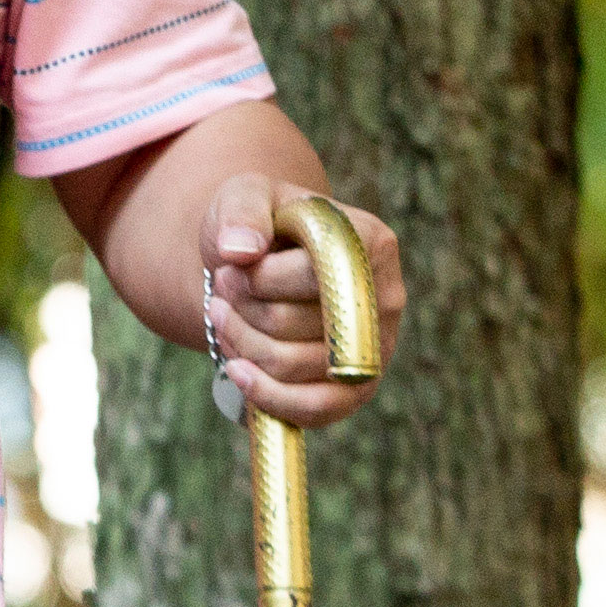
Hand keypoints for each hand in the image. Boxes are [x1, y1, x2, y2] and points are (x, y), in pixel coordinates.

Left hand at [205, 170, 402, 432]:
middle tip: (220, 286)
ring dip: (241, 343)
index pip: (315, 274)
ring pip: (293, 365)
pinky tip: (237, 371)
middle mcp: (385, 298)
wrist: (264, 265)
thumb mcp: (247, 196)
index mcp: (371, 242)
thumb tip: (239, 250)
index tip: (229, 265)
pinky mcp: (357, 389)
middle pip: (297, 323)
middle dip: (242, 308)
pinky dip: (266, 395)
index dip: (263, 279)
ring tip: (221, 314)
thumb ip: (242, 211)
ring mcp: (375, 348)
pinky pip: (316, 410)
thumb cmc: (262, 227)